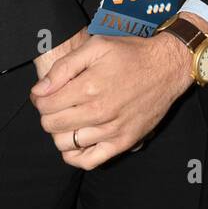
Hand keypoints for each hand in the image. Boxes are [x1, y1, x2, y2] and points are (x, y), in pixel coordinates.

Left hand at [29, 27, 197, 168]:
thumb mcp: (97, 46)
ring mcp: (112, 130)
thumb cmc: (131, 54)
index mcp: (89, 87)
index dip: (40, 98)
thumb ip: (64, 67)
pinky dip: (75, 155)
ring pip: (66, 144)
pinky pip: (89, 161)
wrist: (168, 67)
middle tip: (57, 104)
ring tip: (69, 118)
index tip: (46, 93)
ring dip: (61, 132)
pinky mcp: (123, 142)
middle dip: (48, 114)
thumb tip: (39, 90)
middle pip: (52, 125)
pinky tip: (76, 140)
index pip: (45, 105)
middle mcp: (99, 112)